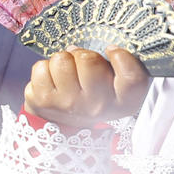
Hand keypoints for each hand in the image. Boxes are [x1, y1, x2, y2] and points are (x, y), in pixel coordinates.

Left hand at [24, 48, 149, 129]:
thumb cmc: (91, 97)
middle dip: (83, 56)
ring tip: (65, 75)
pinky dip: (44, 69)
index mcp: (122, 103)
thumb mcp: (113, 87)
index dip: (122, 57)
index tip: (111, 51)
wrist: (63, 125)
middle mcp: (97, 107)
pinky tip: (51, 81)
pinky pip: (41, 66)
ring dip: (62, 61)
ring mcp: (69, 104)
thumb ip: (113, 68)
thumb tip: (82, 48)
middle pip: (89, 59)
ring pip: (62, 59)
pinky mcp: (43, 100)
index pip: (132, 77)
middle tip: (80, 67)